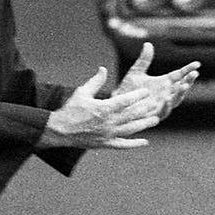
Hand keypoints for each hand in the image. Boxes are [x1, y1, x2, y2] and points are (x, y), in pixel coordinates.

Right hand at [45, 62, 167, 149]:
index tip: (146, 91)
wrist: (59, 131)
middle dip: (144, 109)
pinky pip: (123, 145)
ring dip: (144, 125)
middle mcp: (108, 122)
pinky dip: (134, 144)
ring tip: (155, 120)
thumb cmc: (70, 110)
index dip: (137, 95)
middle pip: (131, 115)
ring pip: (131, 130)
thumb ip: (95, 81)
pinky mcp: (106, 144)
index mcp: (103, 108)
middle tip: (155, 104)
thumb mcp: (82, 92)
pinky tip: (145, 142)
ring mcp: (108, 134)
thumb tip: (103, 69)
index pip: (125, 101)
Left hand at [113, 44, 198, 118]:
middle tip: (194, 74)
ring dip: (181, 93)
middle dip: (189, 81)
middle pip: (181, 87)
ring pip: (176, 100)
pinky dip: (166, 105)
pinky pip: (163, 111)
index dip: (188, 70)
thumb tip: (148, 44)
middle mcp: (166, 94)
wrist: (119, 105)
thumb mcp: (136, 72)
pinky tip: (167, 98)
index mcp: (164, 83)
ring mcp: (162, 105)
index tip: (197, 64)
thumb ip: (144, 60)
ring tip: (184, 85)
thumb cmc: (128, 89)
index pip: (180, 75)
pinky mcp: (155, 115)